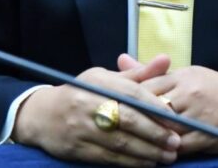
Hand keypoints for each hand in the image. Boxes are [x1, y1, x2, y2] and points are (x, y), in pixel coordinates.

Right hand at [12, 54, 180, 166]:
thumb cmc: (82, 93)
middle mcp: (88, 103)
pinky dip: (130, 162)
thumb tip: (166, 60)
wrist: (41, 115)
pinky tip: (147, 162)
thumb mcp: (105, 77)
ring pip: (120, 142)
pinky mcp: (77, 148)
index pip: (132, 92)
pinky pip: (108, 157)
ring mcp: (81, 127)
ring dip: (147, 151)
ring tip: (168, 156)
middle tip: (177, 142)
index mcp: (98, 82)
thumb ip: (137, 74)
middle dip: (156, 132)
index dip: (156, 106)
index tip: (176, 118)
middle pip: (128, 119)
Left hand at [119, 57, 217, 155]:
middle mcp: (189, 93)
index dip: (125, 97)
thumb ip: (153, 73)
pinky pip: (180, 146)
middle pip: (151, 107)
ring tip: (126, 141)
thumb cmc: (217, 89)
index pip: (145, 86)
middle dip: (131, 117)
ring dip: (145, 136)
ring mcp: (198, 115)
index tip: (106, 104)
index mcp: (183, 76)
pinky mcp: (207, 135)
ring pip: (163, 128)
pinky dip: (164, 151)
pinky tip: (151, 154)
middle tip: (110, 126)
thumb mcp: (187, 74)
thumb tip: (120, 60)